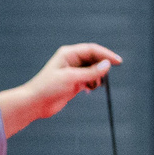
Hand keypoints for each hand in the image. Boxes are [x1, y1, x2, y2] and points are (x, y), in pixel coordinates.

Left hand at [0, 43, 120, 132]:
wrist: (35, 104)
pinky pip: (90, 79)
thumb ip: (90, 72)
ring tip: (92, 86)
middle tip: (103, 78)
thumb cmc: (48, 88)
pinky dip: (93, 84)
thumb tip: (107, 65)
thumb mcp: (70, 78)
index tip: (118, 62)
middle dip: (101, 67)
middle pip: (94, 59)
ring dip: (97, 77)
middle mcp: (71, 60)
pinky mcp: (74, 82)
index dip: (106, 55)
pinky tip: (89, 90)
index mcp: (68, 54)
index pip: (92, 50)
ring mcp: (73, 72)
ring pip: (94, 70)